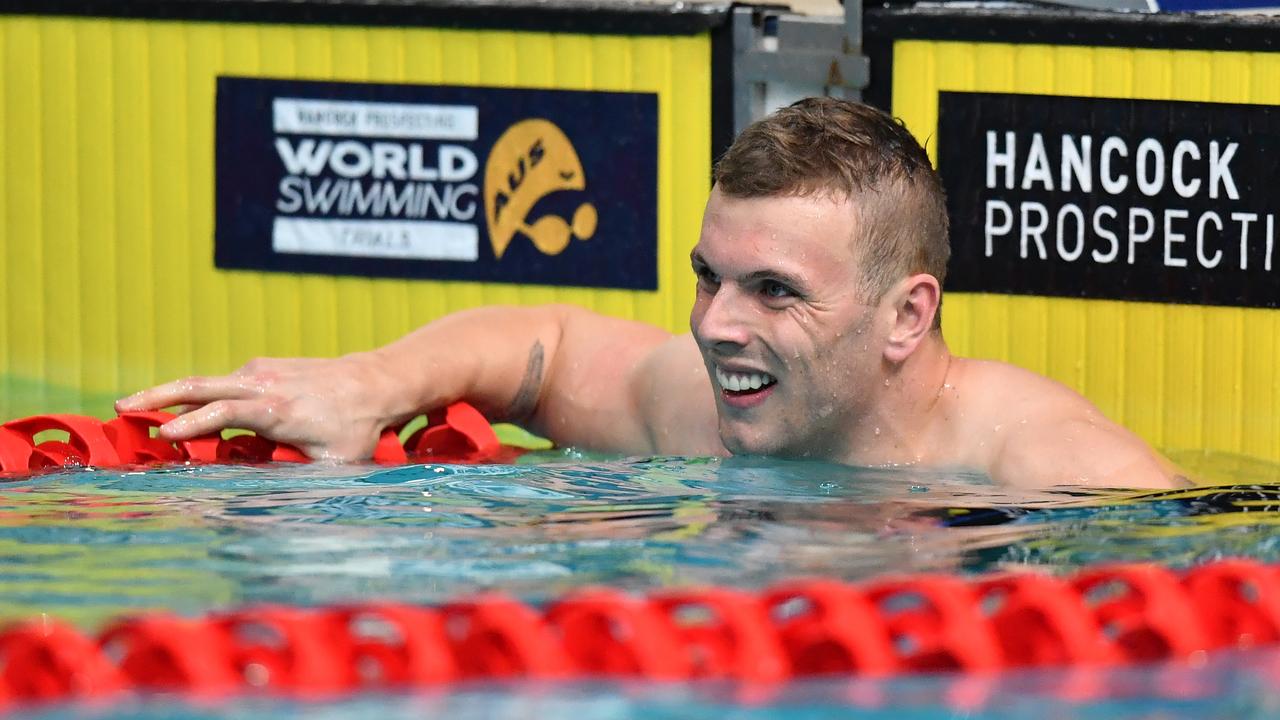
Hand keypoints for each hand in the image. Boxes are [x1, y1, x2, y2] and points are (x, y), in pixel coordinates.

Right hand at [114, 353, 399, 461]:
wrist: (374, 382)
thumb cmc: (354, 429)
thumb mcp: (332, 465)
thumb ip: (299, 481)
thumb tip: (273, 513)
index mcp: (276, 409)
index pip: (224, 412)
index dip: (192, 424)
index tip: (161, 434)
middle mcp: (262, 384)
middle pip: (199, 384)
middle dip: (157, 396)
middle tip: (120, 408)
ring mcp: (259, 371)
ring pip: (204, 382)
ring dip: (168, 396)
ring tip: (136, 412)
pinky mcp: (260, 368)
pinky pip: (220, 383)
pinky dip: (196, 396)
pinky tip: (180, 412)